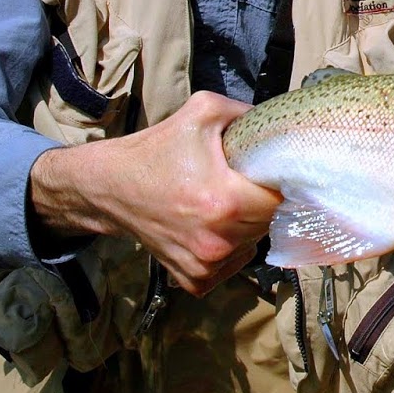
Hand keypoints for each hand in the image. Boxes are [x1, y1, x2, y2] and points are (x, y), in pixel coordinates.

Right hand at [29, 90, 280, 295]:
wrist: (111, 187)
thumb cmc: (157, 150)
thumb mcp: (203, 111)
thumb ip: (247, 113)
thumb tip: (282, 123)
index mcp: (225, 201)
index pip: (281, 198)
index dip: (278, 182)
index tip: (267, 173)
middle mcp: (218, 241)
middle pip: (268, 223)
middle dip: (262, 203)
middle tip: (241, 184)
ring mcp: (206, 266)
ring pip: (252, 245)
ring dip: (246, 227)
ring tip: (221, 205)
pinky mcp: (196, 281)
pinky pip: (231, 266)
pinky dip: (228, 248)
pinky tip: (209, 227)